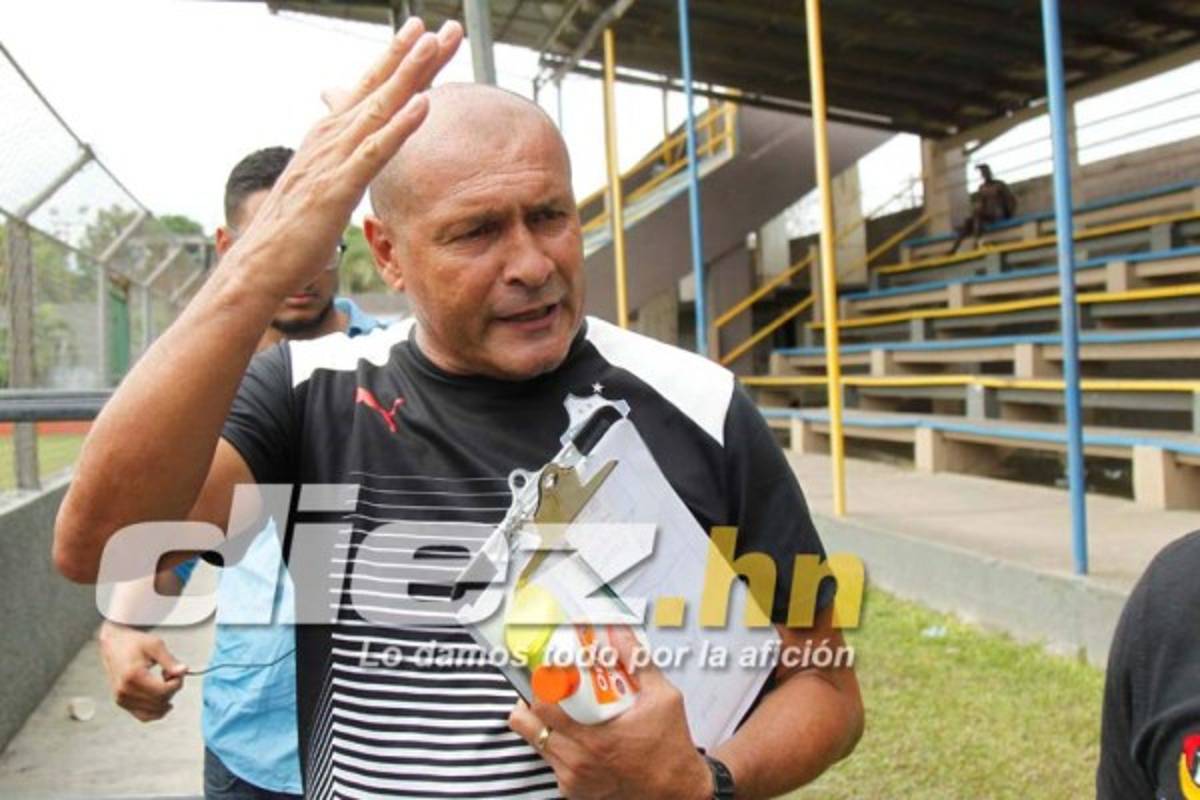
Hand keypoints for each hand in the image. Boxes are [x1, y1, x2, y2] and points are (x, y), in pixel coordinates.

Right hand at [98, 621, 187, 722]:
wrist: (114, 644)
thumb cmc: (133, 643)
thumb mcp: (155, 645)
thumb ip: (170, 660)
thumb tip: (183, 671)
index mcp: (132, 676)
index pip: (163, 691)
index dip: (177, 683)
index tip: (178, 672)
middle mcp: (124, 690)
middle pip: (159, 702)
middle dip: (172, 690)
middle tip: (171, 675)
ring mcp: (121, 698)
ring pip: (153, 712)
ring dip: (165, 700)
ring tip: (164, 683)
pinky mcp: (121, 702)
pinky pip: (143, 716)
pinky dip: (156, 711)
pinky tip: (163, 699)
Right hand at [223, 17, 462, 300]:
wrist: (260, 264)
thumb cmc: (293, 229)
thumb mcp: (322, 182)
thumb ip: (337, 157)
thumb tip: (346, 143)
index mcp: (331, 135)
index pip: (371, 89)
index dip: (399, 60)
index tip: (426, 32)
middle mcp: (331, 137)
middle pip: (380, 87)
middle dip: (414, 55)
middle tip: (446, 26)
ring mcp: (333, 160)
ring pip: (378, 108)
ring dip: (409, 75)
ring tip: (434, 44)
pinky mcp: (337, 187)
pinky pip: (374, 152)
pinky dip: (399, 126)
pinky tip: (423, 104)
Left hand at [508, 627, 712, 799]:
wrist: (676, 790)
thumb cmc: (670, 745)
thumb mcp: (663, 697)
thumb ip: (637, 661)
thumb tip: (617, 630)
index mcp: (595, 738)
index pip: (543, 707)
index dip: (537, 683)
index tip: (545, 669)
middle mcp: (578, 761)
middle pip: (527, 724)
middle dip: (531, 699)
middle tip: (545, 685)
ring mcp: (572, 779)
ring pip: (535, 742)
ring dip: (542, 722)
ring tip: (559, 708)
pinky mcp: (573, 791)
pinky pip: (550, 762)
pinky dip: (555, 745)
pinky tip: (575, 734)